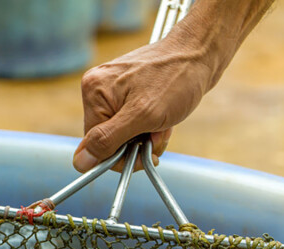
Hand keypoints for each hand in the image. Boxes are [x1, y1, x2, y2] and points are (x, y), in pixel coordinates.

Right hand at [72, 35, 212, 172]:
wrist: (204, 51)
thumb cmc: (178, 77)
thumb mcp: (143, 116)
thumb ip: (108, 140)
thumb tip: (80, 162)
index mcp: (93, 93)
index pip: (93, 144)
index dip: (118, 155)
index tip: (144, 153)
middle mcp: (97, 90)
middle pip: (107, 140)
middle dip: (135, 144)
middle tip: (158, 133)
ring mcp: (112, 91)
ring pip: (122, 134)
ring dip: (146, 137)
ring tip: (164, 124)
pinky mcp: (127, 92)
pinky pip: (131, 123)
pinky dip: (149, 127)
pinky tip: (163, 120)